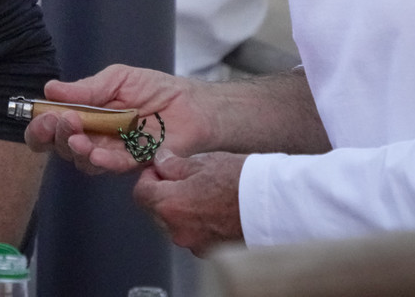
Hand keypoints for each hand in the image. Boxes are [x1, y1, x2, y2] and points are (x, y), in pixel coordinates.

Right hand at [24, 65, 210, 173]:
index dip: (41, 128)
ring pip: (85, 161)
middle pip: (63, 147)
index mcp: (85, 117)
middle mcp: (94, 139)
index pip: (53, 129)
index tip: (42, 117)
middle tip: (62, 121)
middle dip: (56, 136)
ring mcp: (113, 154)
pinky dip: (104, 161)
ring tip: (78, 138)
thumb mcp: (117, 79)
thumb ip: (86, 89)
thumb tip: (50, 89)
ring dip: (77, 150)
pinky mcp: (136, 163)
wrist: (192, 103)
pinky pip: (115, 166)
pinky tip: (97, 153)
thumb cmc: (154, 89)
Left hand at [131, 149, 245, 254]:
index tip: (160, 170)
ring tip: (207, 193)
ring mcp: (194, 244)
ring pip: (176, 224)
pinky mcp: (211, 252)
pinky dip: (199, 223)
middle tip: (185, 178)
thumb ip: (174, 165)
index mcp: (170, 204)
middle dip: (165, 194)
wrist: (274, 207)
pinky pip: (195, 235)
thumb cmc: (241, 182)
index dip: (149, 177)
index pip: (141, 193)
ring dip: (183, 209)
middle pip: (157, 210)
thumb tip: (161, 162)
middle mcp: (177, 229)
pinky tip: (217, 209)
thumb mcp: (203, 162)